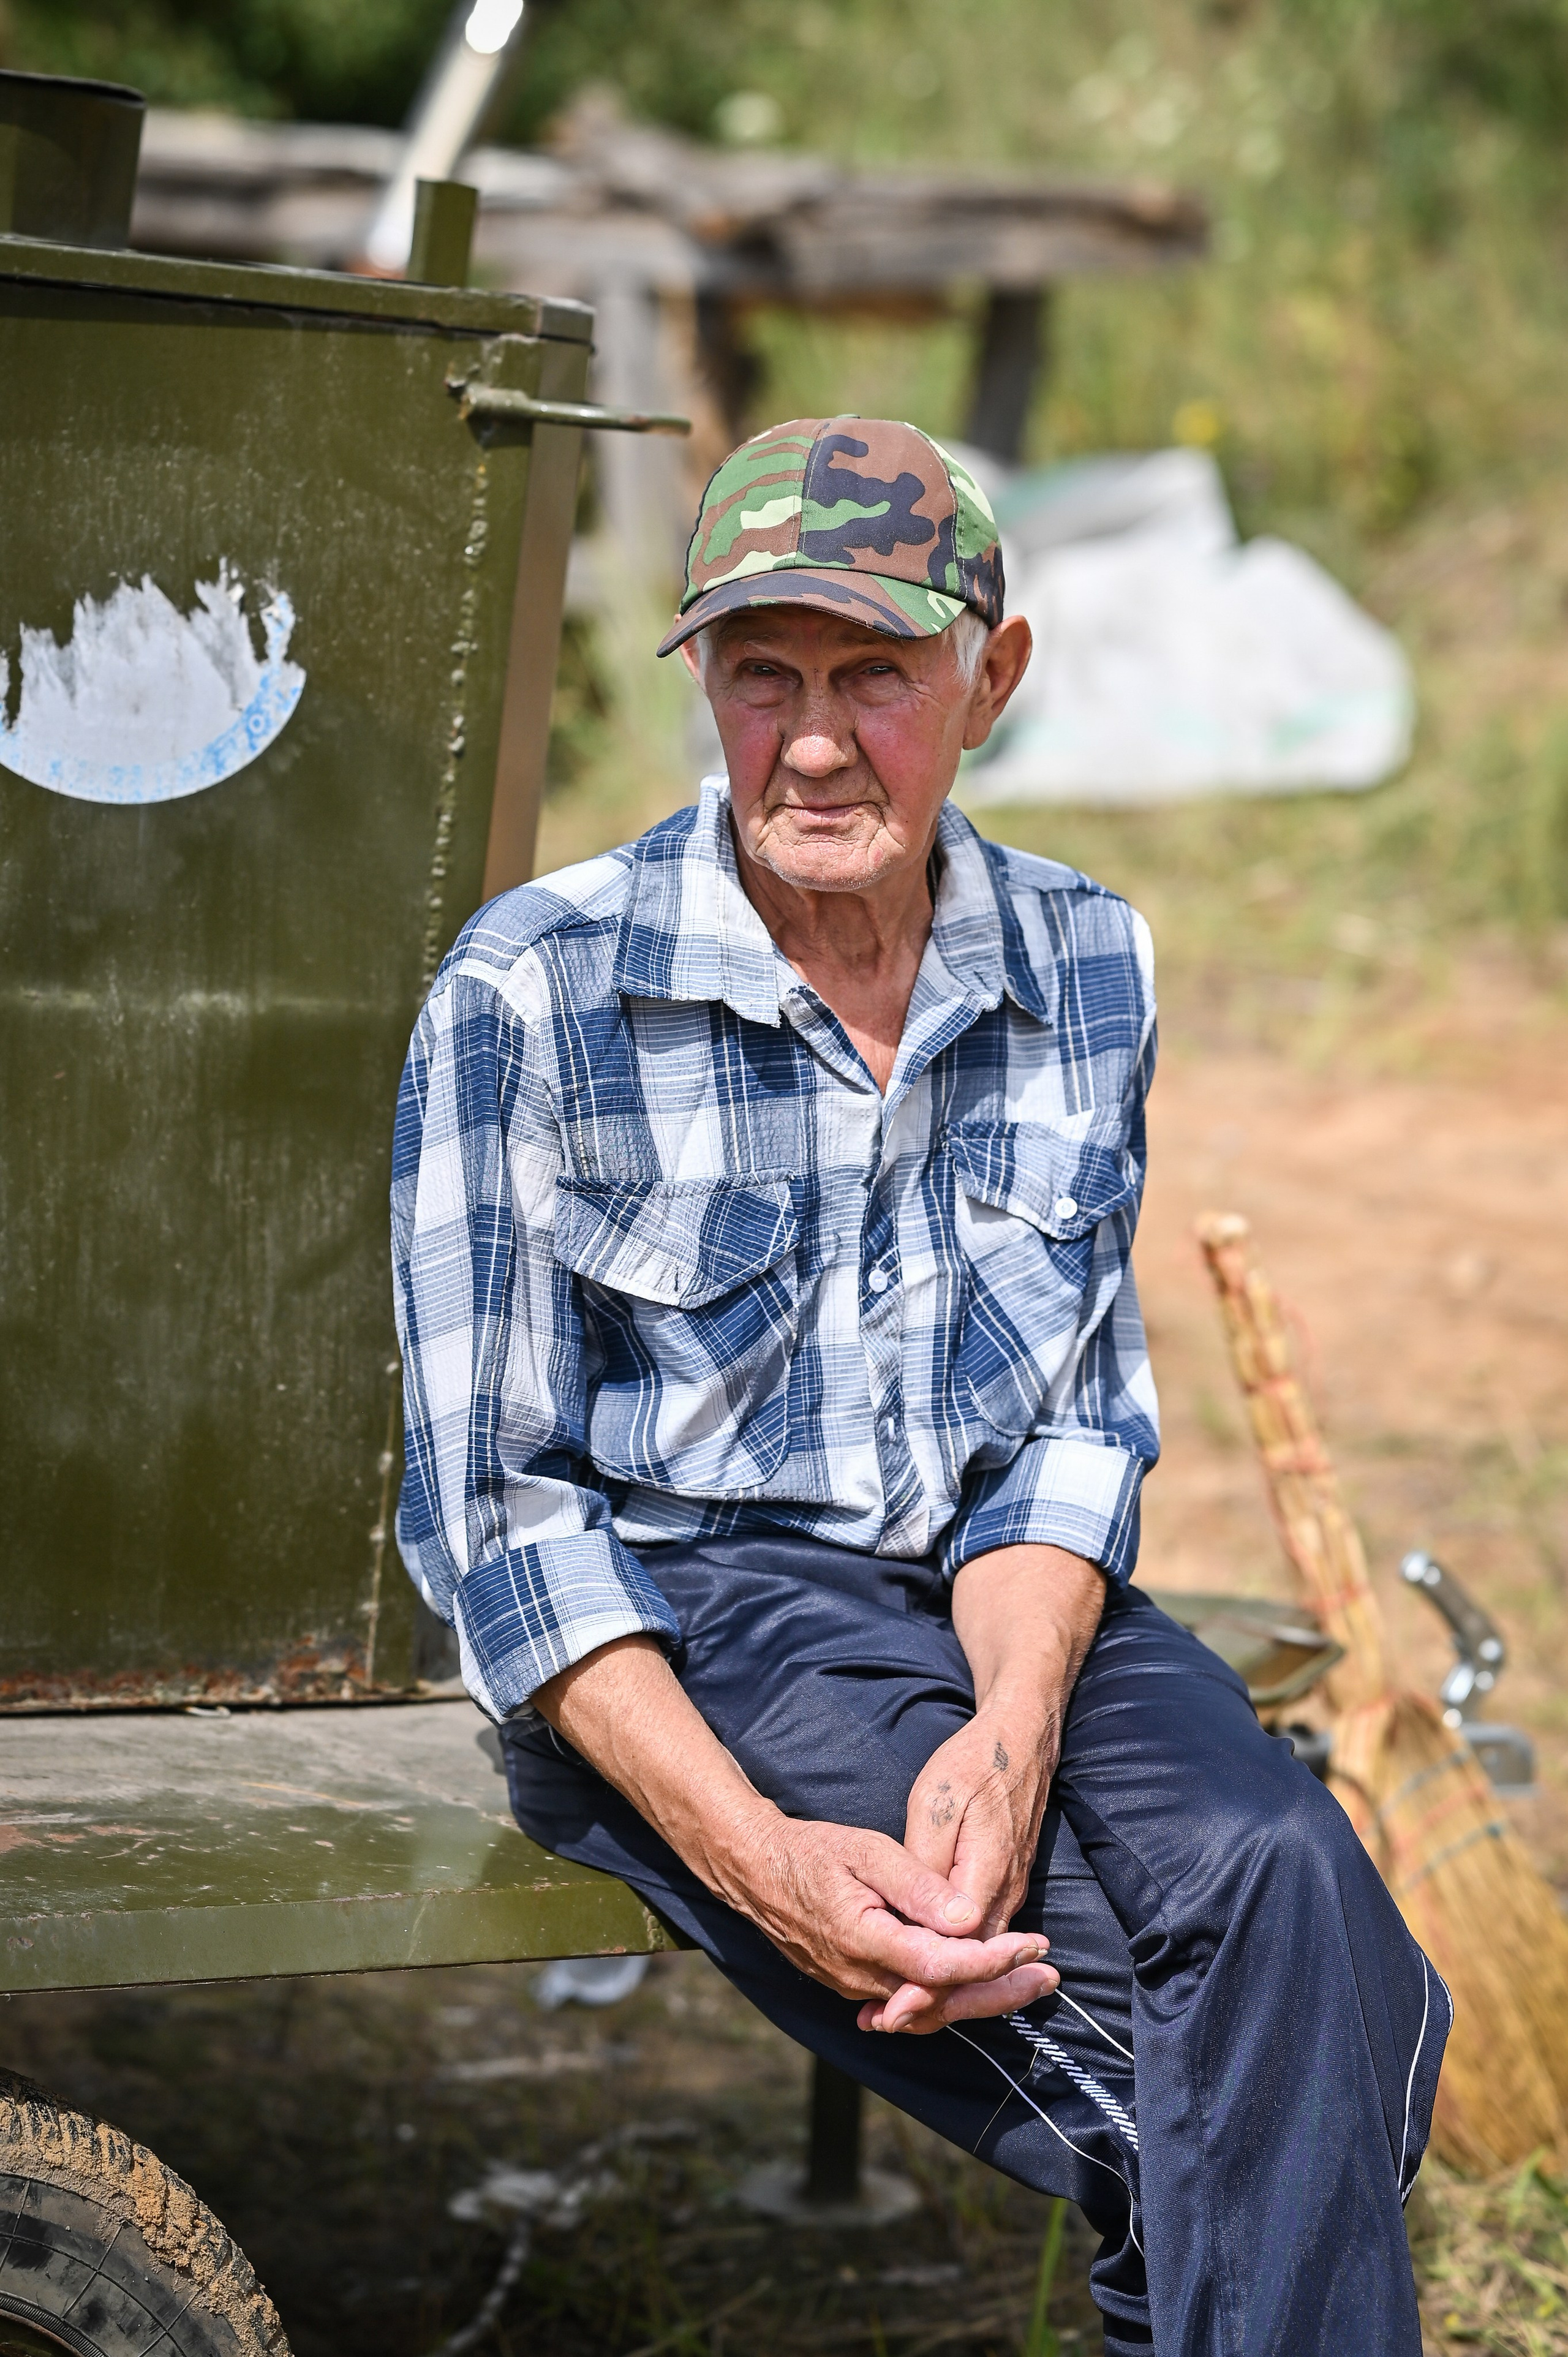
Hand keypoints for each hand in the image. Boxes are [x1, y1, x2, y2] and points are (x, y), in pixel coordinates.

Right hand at [535, 1634, 1057, 2037]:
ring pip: (929, 2011)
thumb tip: (969, 1918)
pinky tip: (976, 1994)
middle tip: (1049, 1976)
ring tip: (1027, 1984)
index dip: (992, 1960)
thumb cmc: (813, 1851)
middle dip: (1002, 1992)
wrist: (755, 1869)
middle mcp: (862, 1979)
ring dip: (981, 1999)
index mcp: (866, 1943)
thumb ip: (918, 1887)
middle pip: (944, 2002)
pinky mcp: (854, 1986)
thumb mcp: (868, 1852)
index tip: (1033, 1943)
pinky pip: (909, 2007)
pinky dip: (947, 2002)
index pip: (943, 1967)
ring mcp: (855, 1988)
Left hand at [857, 1544, 1104, 2035]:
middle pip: (970, 1970)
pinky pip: (977, 1941)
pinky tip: (917, 1973)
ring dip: (938, 1989)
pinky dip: (950, 1965)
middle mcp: (1003, 1898)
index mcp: (986, 1880)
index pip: (958, 1954)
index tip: (888, 2008)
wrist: (1020, 1739)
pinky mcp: (1000, 1889)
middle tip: (881, 2022)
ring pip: (975, 1960)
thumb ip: (932, 1869)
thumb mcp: (940, 1804)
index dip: (922, 1985)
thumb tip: (936, 1926)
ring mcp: (1006, 1895)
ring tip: (891, 2014)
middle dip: (928, 2000)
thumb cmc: (974, 1765)